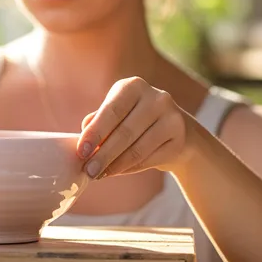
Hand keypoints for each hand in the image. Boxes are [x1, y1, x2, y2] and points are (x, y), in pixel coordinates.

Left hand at [76, 77, 191, 178]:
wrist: (178, 132)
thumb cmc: (135, 120)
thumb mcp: (116, 114)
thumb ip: (99, 120)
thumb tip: (84, 131)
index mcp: (134, 86)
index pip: (112, 111)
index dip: (95, 133)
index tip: (81, 152)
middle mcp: (156, 98)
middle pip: (125, 132)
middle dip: (103, 155)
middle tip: (88, 171)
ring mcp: (172, 118)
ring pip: (137, 149)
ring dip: (115, 165)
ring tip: (99, 175)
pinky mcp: (180, 139)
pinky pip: (149, 159)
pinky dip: (130, 168)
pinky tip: (117, 172)